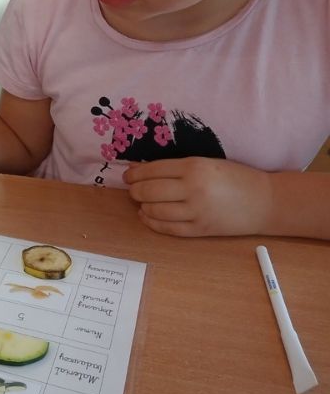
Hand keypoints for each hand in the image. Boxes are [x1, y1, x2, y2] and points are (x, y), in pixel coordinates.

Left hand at [122, 157, 273, 236]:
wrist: (265, 201)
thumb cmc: (234, 177)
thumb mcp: (205, 163)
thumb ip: (175, 167)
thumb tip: (140, 170)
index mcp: (194, 167)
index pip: (152, 171)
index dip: (135, 174)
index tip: (128, 176)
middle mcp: (193, 189)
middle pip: (149, 191)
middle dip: (135, 191)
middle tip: (132, 189)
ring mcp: (196, 212)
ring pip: (155, 210)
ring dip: (142, 206)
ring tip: (140, 202)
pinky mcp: (199, 230)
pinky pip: (167, 228)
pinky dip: (152, 222)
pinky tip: (147, 216)